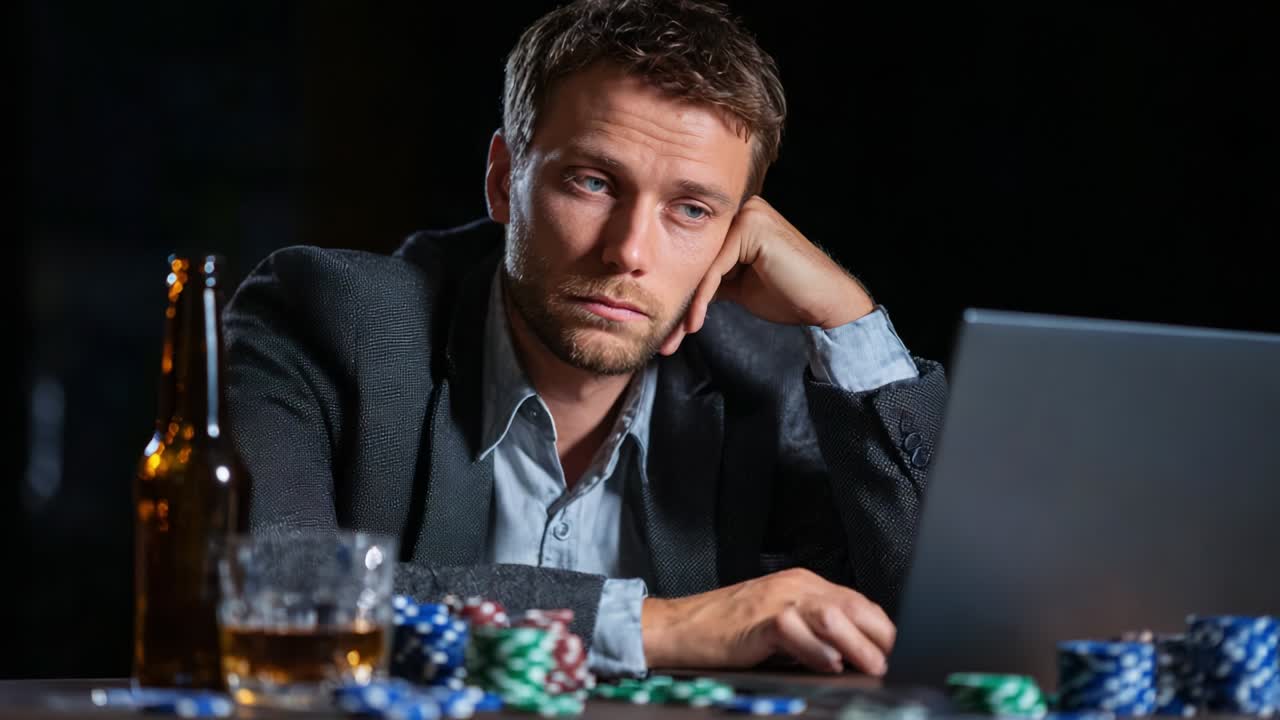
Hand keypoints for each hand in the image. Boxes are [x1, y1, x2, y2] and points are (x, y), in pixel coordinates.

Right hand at [640, 568, 894, 675]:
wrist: (680, 627)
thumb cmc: (729, 631)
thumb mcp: (781, 624)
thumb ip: (815, 631)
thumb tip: (857, 656)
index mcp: (803, 584)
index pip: (856, 602)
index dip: (880, 629)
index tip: (897, 654)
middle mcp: (795, 586)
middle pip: (850, 606)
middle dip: (877, 636)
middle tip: (893, 664)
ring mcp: (776, 600)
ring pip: (829, 615)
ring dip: (856, 644)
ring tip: (873, 667)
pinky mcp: (757, 620)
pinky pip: (793, 630)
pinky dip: (815, 649)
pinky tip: (830, 664)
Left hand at [659, 196, 874, 355]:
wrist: (825, 302)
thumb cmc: (789, 294)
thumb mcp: (740, 285)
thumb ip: (715, 278)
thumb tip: (682, 289)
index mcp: (740, 219)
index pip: (700, 256)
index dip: (684, 293)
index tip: (669, 327)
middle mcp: (743, 209)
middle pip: (697, 258)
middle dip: (680, 300)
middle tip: (666, 338)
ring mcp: (748, 214)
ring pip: (702, 264)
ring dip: (686, 304)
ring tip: (675, 336)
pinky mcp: (751, 227)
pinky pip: (715, 267)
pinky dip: (702, 298)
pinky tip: (696, 322)